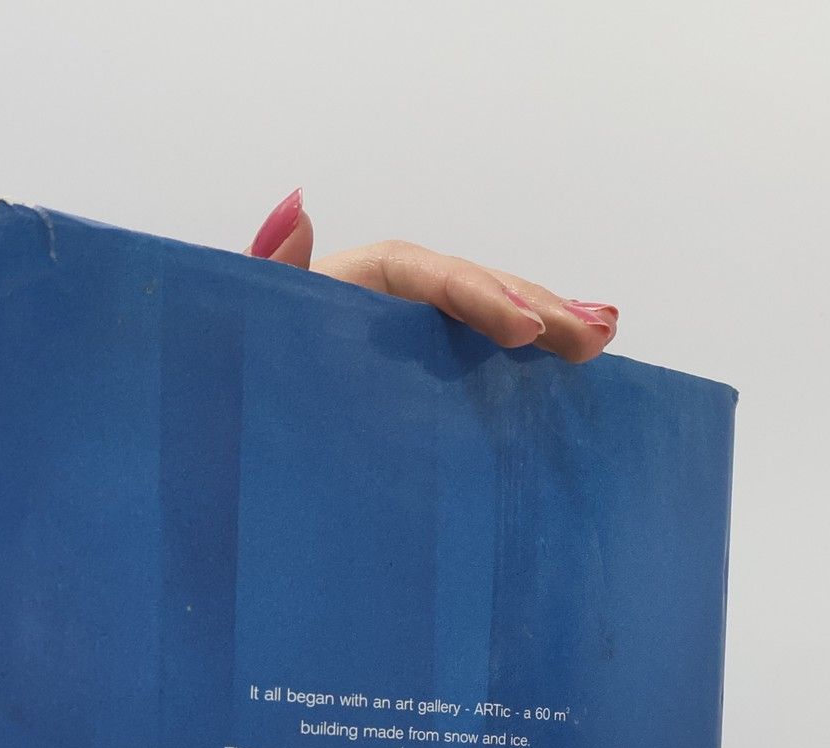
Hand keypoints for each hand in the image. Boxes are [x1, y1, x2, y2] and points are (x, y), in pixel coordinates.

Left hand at [246, 188, 617, 365]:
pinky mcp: (417, 387)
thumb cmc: (226, 391)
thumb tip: (299, 209)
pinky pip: (477, 363)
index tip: (524, 332)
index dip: (477, 296)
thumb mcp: (240, 335)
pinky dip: (527, 362)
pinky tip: (578, 366)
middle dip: (533, 307)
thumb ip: (266, 276)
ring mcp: (404, 346)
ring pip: (484, 321)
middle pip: (470, 286)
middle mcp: (381, 307)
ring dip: (547, 324)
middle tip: (591, 338)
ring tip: (603, 338)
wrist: (227, 457)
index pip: (422, 273)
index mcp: (342, 288)